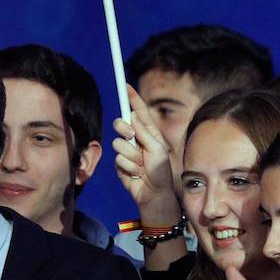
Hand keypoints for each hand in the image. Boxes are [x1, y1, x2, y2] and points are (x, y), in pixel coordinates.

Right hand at [110, 85, 180, 224]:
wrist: (154, 194)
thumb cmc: (161, 171)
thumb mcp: (158, 149)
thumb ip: (144, 133)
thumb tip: (133, 117)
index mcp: (148, 132)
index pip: (138, 112)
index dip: (132, 98)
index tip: (125, 85)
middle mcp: (136, 139)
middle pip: (121, 124)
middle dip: (123, 128)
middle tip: (130, 135)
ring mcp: (127, 152)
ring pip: (118, 143)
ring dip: (132, 156)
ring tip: (142, 166)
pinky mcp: (120, 164)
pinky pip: (118, 160)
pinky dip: (129, 167)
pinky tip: (136, 174)